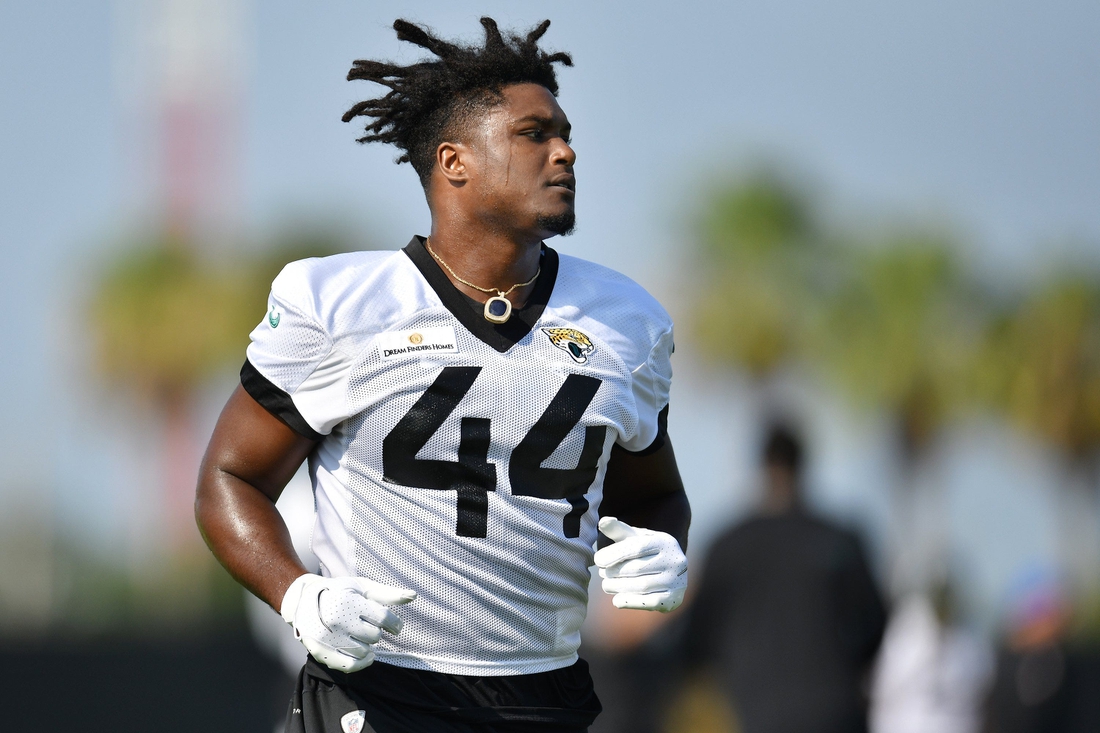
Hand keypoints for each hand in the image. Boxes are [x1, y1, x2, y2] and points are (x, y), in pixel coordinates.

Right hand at [280, 574, 415, 672]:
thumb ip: (388, 594)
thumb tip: (413, 595)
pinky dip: (362, 663)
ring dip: (368, 645)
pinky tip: (366, 655)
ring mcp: (328, 639)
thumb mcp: (362, 587)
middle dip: (376, 631)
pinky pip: (350, 666)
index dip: (395, 624)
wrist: (303, 600)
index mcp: (349, 602)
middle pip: (374, 636)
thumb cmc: (338, 591)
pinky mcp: (322, 652)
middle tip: (367, 624)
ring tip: (360, 634)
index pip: (384, 618)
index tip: (396, 626)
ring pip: (364, 651)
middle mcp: (337, 621)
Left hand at [594, 517, 686, 612]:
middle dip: (614, 572)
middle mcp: (675, 560)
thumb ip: (619, 530)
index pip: (636, 547)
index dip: (614, 554)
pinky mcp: (674, 600)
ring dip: (618, 587)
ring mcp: (676, 581)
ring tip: (606, 585)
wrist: (670, 572)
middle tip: (602, 574)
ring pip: (642, 586)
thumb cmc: (647, 552)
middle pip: (637, 568)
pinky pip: (650, 603)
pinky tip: (617, 600)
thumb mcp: (635, 538)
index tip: (598, 560)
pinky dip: (630, 602)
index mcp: (665, 542)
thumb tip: (603, 521)